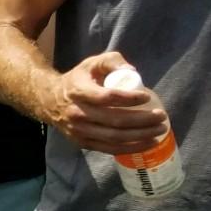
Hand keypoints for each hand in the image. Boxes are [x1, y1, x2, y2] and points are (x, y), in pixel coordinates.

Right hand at [46, 51, 168, 153]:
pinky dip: (131, 148)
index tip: (147, 97)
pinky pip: (109, 149)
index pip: (106, 97)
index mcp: (78, 91)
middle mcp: (77, 113)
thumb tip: (133, 72)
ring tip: (160, 130)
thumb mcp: (92, 63)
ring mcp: (78, 131)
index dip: (129, 98)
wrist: (49, 100)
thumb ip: (113, 61)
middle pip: (114, 120)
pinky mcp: (82, 143)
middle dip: (142, 120)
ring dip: (141, 136)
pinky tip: (148, 143)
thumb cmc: (78, 80)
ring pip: (114, 137)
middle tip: (161, 116)